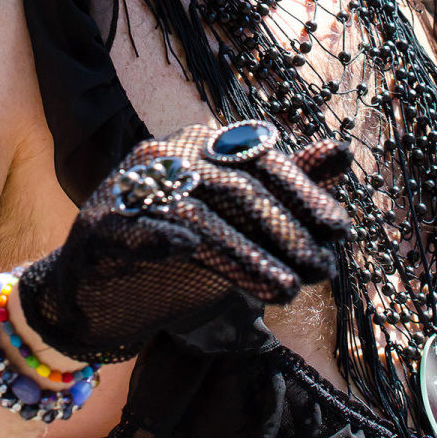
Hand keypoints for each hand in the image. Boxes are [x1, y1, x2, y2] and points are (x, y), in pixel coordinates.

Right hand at [17, 121, 350, 362]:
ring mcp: (131, 188)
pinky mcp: (100, 227)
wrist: (95, 288)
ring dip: (244, 253)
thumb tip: (341, 152)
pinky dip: (163, 237)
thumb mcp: (237, 219)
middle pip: (234, 185)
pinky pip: (135, 228)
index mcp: (202, 146)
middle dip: (284, 229)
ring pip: (196, 214)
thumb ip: (285, 185)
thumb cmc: (176, 249)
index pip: (261, 157)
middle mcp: (167, 156)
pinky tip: (189, 252)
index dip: (304, 192)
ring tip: (285, 291)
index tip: (341, 231)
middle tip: (321, 270)